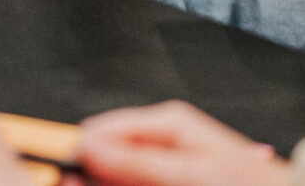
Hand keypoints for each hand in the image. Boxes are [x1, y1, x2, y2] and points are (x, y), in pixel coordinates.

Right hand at [76, 102, 287, 185]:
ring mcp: (164, 166)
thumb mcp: (189, 173)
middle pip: (106, 159)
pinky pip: (135, 184)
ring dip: (108, 185)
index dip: (78, 153)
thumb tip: (88, 146)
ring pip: (118, 177)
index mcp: (165, 123)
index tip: (60, 176)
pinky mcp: (168, 179)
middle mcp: (161, 141)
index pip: (101, 131)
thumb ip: (137, 162)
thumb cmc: (245, 182)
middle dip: (93, 178)